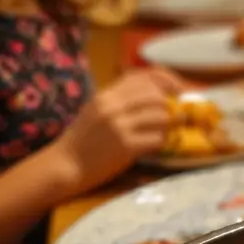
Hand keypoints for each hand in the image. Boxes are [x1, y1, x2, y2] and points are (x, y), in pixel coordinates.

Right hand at [49, 68, 184, 194]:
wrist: (65, 165)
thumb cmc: (84, 140)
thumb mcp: (97, 110)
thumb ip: (121, 100)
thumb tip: (157, 94)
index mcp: (106, 95)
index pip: (142, 77)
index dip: (166, 80)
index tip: (178, 89)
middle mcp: (112, 106)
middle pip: (156, 96)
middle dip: (171, 106)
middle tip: (176, 116)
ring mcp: (119, 126)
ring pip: (162, 116)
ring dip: (170, 125)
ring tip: (168, 132)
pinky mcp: (125, 146)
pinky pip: (157, 138)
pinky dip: (162, 142)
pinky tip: (156, 145)